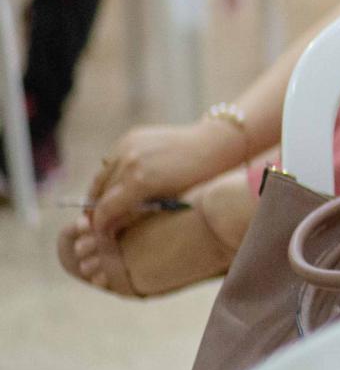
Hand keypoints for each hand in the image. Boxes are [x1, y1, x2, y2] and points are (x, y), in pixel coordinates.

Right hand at [88, 119, 243, 239]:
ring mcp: (127, 146)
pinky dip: (112, 173)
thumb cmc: (198, 179)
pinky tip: (120, 183)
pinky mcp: (130, 137)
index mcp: (139, 181)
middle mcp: (128, 162)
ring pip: (102, 175)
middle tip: (99, 221)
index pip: (105, 208)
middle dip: (97, 208)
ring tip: (107, 204)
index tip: (98, 232)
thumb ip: (136, 214)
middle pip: (99, 192)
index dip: (98, 223)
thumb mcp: (168, 202)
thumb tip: (111, 228)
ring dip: (102, 190)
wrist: (213, 144)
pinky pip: (111, 160)